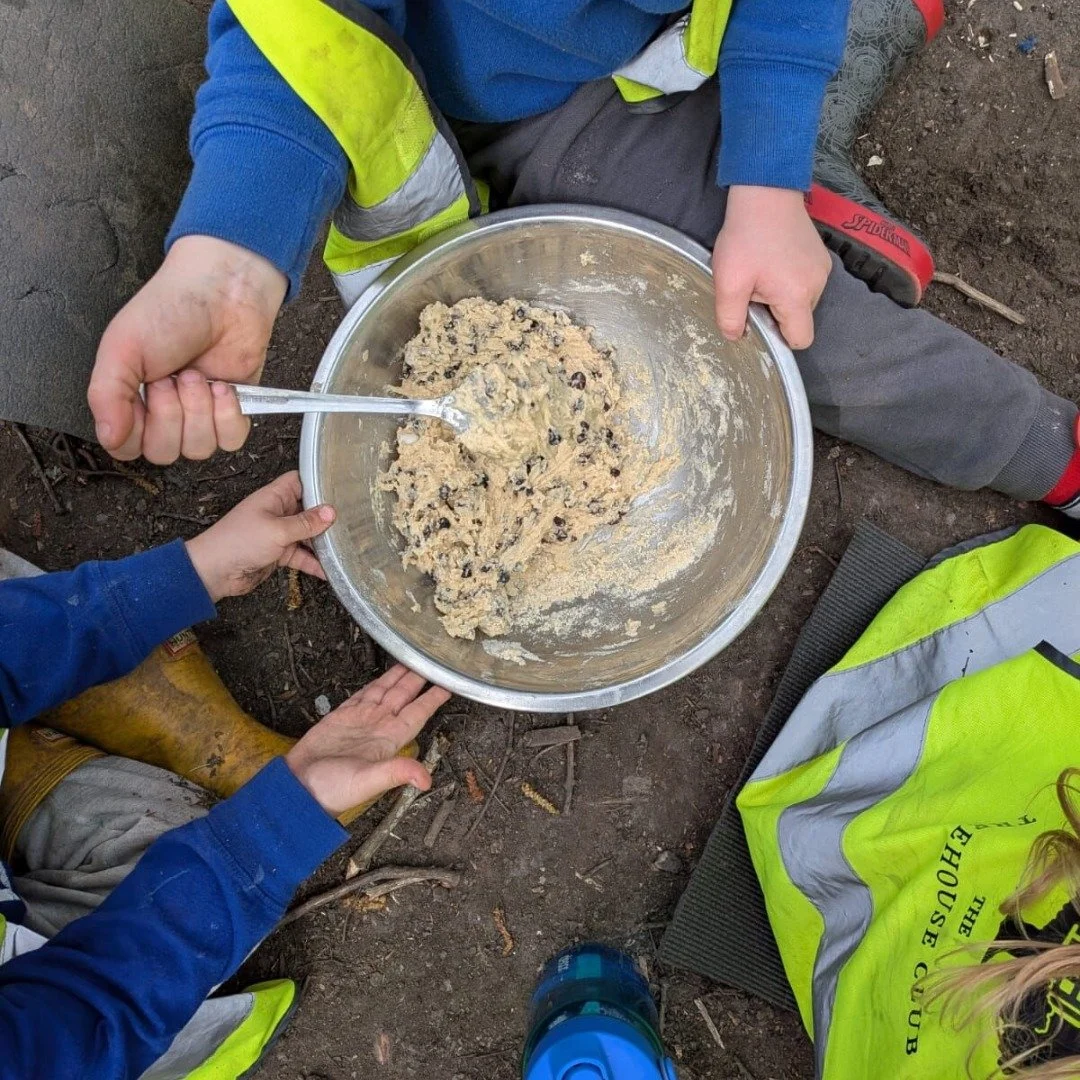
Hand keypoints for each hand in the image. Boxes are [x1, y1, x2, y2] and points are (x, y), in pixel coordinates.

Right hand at [88, 235, 286, 463]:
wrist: (223, 293)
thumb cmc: (170, 310)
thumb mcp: (121, 348)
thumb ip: (106, 396)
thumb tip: (108, 437)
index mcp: (130, 398)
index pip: (127, 448)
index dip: (136, 430)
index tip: (142, 394)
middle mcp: (164, 412)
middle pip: (164, 453)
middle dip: (170, 413)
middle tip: (172, 377)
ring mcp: (200, 414)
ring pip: (198, 449)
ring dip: (198, 409)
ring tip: (197, 374)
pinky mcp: (233, 411)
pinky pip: (231, 441)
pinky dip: (227, 415)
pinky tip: (223, 386)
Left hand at [185, 471, 333, 602]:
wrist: (214, 572)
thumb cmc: (238, 542)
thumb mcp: (277, 530)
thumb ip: (306, 523)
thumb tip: (331, 512)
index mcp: (274, 497)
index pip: (300, 481)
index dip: (318, 483)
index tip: (340, 489)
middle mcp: (278, 512)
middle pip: (308, 510)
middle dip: (326, 517)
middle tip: (351, 522)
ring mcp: (278, 533)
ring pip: (307, 535)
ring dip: (322, 542)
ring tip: (345, 547)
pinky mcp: (278, 553)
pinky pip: (301, 556)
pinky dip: (313, 563)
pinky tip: (329, 571)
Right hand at [285, 665, 450, 815]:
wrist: (300, 788)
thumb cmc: (332, 790)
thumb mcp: (367, 781)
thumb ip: (396, 773)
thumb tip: (426, 780)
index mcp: (389, 739)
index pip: (418, 713)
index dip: (432, 699)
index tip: (447, 685)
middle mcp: (379, 726)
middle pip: (404, 696)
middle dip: (417, 679)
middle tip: (432, 661)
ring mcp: (361, 719)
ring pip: (385, 691)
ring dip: (398, 676)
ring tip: (411, 660)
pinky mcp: (342, 716)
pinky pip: (363, 694)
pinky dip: (374, 683)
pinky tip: (383, 676)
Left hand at [712, 185, 832, 350]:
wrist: (765, 191)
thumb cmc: (746, 237)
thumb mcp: (728, 281)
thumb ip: (730, 317)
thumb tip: (735, 337)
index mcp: (798, 296)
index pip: (800, 338)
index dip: (780, 338)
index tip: (760, 321)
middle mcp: (818, 285)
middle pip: (800, 319)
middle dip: (777, 313)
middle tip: (754, 289)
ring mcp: (823, 269)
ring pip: (802, 301)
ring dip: (782, 296)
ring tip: (762, 272)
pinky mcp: (821, 256)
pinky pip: (806, 281)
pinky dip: (790, 280)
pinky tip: (772, 261)